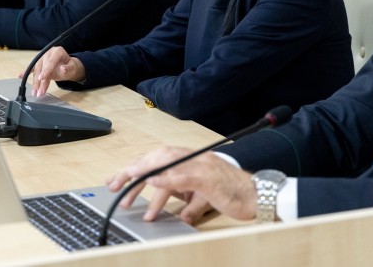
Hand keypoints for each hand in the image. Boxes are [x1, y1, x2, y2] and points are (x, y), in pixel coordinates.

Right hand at [30, 47, 85, 96]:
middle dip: (40, 81)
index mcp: (58, 52)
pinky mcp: (38, 63)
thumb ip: (68, 69)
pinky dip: (26, 73)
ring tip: (35, 92)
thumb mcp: (72, 68)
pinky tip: (19, 76)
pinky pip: (32, 68)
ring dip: (35, 82)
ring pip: (36, 71)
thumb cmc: (70, 67)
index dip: (46, 70)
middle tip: (39, 92)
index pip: (51, 61)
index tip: (42, 78)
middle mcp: (48, 53)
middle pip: (42, 68)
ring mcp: (42, 58)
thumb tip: (63, 69)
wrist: (67, 66)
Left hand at [107, 148, 255, 223]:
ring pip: (166, 164)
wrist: (258, 195)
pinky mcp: (208, 178)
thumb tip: (181, 213)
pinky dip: (167, 178)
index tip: (118, 180)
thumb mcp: (206, 197)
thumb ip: (192, 201)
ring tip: (128, 187)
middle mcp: (194, 158)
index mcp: (192, 160)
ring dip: (144, 175)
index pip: (158, 158)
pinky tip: (153, 181)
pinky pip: (184, 176)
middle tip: (114, 184)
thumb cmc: (234, 194)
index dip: (136, 167)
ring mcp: (201, 166)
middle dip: (132, 169)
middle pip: (157, 157)